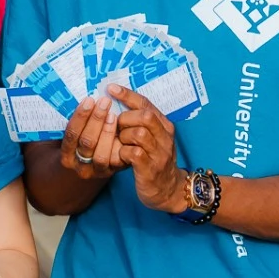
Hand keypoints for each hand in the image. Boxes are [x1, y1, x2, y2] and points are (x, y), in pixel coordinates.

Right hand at [61, 94, 128, 180]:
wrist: (87, 169)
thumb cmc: (80, 146)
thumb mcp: (74, 137)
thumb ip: (78, 124)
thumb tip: (86, 98)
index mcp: (67, 156)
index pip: (72, 135)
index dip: (80, 117)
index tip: (89, 100)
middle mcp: (80, 167)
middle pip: (87, 142)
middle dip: (96, 120)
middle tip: (105, 101)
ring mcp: (97, 171)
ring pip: (102, 154)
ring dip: (108, 132)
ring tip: (113, 114)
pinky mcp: (113, 172)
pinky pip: (118, 159)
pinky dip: (121, 144)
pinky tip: (125, 128)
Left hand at [104, 83, 188, 213]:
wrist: (168, 189)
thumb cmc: (153, 159)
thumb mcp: (152, 138)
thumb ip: (140, 122)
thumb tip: (116, 102)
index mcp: (164, 126)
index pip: (146, 104)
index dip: (127, 95)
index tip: (110, 88)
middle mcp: (165, 137)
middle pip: (144, 116)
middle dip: (125, 118)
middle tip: (116, 126)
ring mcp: (159, 154)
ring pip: (139, 133)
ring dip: (123, 135)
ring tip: (120, 142)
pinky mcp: (150, 169)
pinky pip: (134, 153)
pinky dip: (122, 151)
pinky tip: (120, 154)